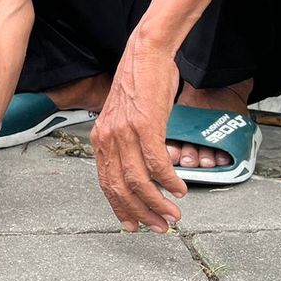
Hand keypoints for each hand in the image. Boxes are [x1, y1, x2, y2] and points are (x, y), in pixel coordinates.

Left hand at [90, 32, 186, 232]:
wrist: (145, 53)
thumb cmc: (139, 83)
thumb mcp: (124, 116)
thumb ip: (126, 141)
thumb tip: (139, 166)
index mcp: (100, 138)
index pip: (106, 183)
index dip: (121, 207)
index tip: (133, 224)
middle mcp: (108, 138)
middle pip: (120, 188)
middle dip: (141, 213)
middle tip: (159, 227)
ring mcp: (125, 133)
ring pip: (138, 181)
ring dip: (157, 203)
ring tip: (173, 215)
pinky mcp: (145, 126)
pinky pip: (156, 164)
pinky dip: (169, 181)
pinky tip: (180, 189)